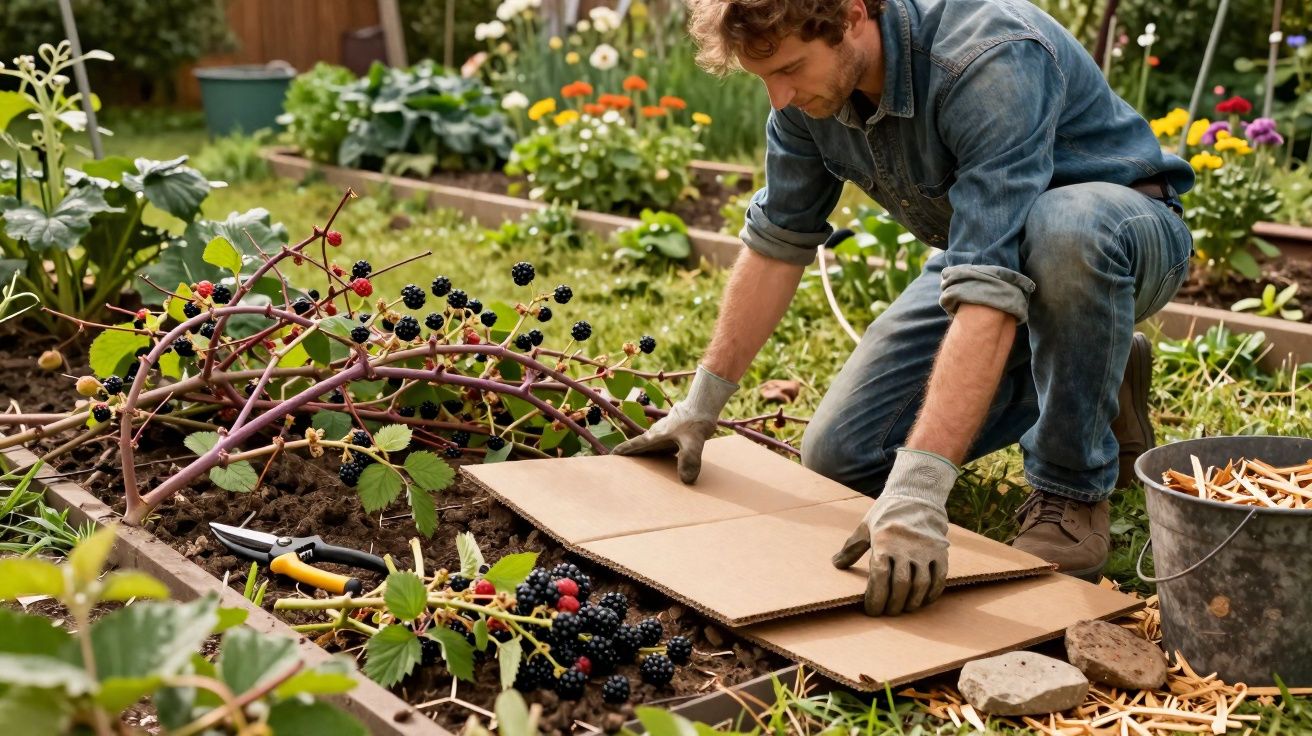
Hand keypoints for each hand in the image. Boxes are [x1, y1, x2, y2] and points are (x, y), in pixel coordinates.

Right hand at [612, 365, 736, 483]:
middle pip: (640, 448)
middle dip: (631, 457)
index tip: (611, 456)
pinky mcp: (676, 434)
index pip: (634, 445)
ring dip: (647, 457)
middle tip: (623, 470)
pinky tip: (667, 465)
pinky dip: (662, 456)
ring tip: (645, 471)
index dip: (622, 451)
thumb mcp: (693, 442)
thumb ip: (689, 460)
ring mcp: (666, 434)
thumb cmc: (696, 421)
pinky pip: (665, 448)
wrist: (704, 406)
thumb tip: (686, 480)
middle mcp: (657, 435)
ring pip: (653, 448)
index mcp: (655, 436)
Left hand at [832, 449, 956, 615]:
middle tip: (887, 613)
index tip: (871, 610)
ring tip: (904, 609)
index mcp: (884, 542)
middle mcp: (905, 548)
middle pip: (901, 585)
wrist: (917, 496)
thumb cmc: (887, 513)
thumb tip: (836, 564)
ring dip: (912, 602)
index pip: (879, 576)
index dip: (876, 597)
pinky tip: (923, 600)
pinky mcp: (940, 552)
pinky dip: (932, 594)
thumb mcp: (865, 527)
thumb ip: (851, 548)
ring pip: (921, 585)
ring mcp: (925, 550)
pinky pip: (939, 578)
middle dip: (893, 604)